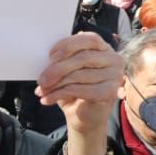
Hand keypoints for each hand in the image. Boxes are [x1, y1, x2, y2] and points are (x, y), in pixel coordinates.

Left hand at [34, 33, 122, 154]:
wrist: (83, 115)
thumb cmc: (73, 89)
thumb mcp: (67, 70)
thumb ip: (63, 59)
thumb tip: (46, 57)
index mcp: (103, 48)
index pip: (90, 39)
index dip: (69, 45)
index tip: (50, 56)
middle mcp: (114, 60)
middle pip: (82, 58)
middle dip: (56, 69)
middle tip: (40, 80)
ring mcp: (114, 76)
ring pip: (78, 75)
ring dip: (55, 84)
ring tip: (41, 91)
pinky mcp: (109, 92)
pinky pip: (79, 90)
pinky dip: (59, 94)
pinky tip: (47, 100)